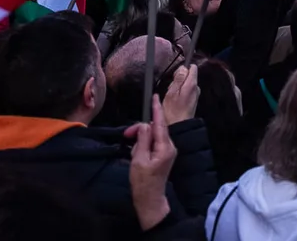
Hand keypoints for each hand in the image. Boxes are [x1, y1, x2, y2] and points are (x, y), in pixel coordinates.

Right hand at [125, 96, 176, 230]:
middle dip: (141, 129)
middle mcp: (169, 147)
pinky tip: (137, 154)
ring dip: (140, 139)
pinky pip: (153, 143)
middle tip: (127, 135)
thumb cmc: (143, 182)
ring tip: (132, 152)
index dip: (156, 110)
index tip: (155, 97)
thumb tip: (145, 125)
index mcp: (165, 147)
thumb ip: (142, 140)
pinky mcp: (163, 155)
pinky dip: (143, 145)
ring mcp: (167, 151)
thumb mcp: (139, 159)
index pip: (160, 124)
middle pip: (155, 129)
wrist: (149, 199)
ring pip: (153, 136)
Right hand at [161, 64, 198, 124]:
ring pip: (186, 83)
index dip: (183, 69)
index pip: (192, 67)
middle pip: (189, 75)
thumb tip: (183, 68)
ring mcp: (195, 94)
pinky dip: (180, 93)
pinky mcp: (192, 99)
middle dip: (179, 79)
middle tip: (171, 89)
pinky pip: (186, 90)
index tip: (175, 76)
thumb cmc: (173, 112)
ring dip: (178, 87)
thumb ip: (178, 78)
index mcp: (192, 84)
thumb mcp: (172, 92)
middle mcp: (196, 88)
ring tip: (172, 97)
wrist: (178, 127)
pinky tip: (175, 101)